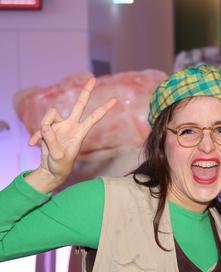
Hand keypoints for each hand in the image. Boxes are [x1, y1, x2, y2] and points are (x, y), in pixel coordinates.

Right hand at [25, 78, 115, 192]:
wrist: (51, 170)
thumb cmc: (60, 166)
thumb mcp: (58, 157)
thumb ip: (53, 141)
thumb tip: (45, 126)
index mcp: (80, 132)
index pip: (94, 118)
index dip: (103, 109)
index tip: (115, 100)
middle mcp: (71, 126)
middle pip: (79, 105)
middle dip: (86, 92)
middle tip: (92, 78)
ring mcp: (59, 126)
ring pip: (50, 115)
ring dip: (43, 128)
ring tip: (42, 143)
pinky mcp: (48, 128)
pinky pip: (40, 125)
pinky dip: (35, 135)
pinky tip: (32, 145)